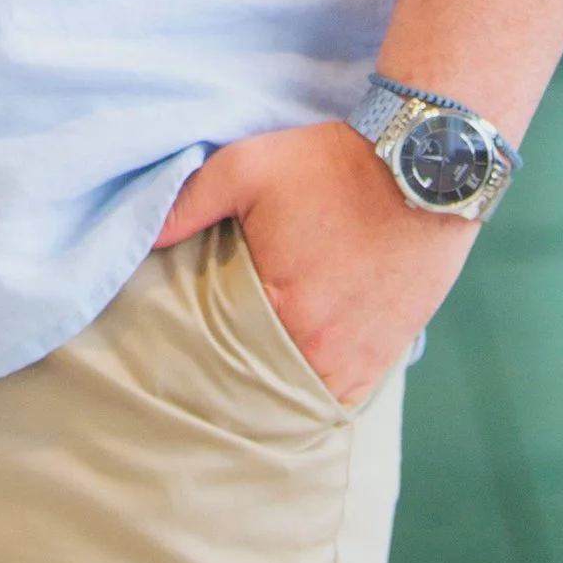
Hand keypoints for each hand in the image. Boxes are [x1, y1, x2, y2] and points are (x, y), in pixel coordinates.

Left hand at [155, 118, 477, 403]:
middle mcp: (318, 348)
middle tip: (208, 369)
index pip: (217, 356)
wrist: (422, 168)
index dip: (196, 353)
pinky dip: (317, 388)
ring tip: (252, 371)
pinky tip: (296, 373)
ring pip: (300, 396)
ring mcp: (358, 359)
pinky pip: (341, 397)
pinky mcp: (386, 357)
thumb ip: (188, 203)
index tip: (179, 350)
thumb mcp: (246, 167)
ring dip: (277, 385)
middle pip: (258, 383)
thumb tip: (139, 239)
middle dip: (234, 376)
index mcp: (277, 308)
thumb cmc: (330, 166)